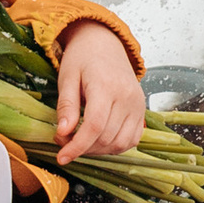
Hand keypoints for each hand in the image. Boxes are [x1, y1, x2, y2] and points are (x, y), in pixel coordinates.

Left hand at [53, 20, 145, 163]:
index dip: (77, 146)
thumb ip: (66, 106)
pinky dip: (114, 146)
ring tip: (80, 139)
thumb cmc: (82, 59)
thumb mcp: (67, 78)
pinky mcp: (142, 111)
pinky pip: (131, 140)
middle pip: (105, 137)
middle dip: (82, 147)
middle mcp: (127, 97)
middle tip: (63, 139)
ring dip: (97, 150)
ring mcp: (138, 105)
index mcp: (106, 86)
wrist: (105, 44)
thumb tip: (63, 133)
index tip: (61, 158)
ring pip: (119, 144)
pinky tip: (98, 139)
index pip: (94, 126)